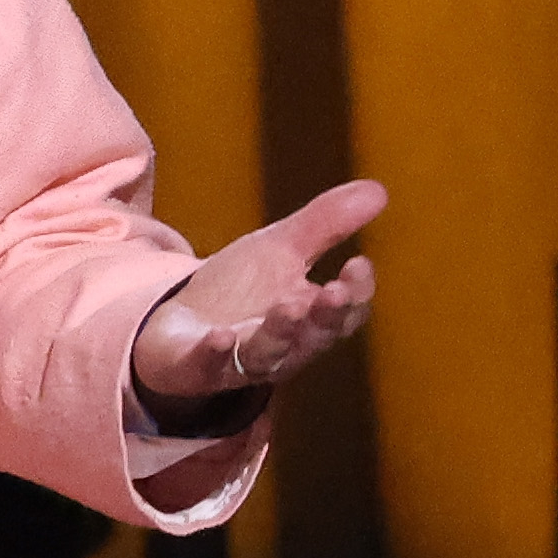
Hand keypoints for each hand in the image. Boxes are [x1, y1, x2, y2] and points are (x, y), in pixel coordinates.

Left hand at [131, 178, 385, 402]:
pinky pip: (209, 365)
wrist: (178, 327)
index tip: (359, 262)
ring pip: (267, 354)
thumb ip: (325, 223)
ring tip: (289, 306)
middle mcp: (285, 348)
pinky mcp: (199, 368)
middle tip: (335, 292)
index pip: (346, 312)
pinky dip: (215, 353)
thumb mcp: (280, 249)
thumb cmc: (239, 291)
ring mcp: (241, 361)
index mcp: (311, 319)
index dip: (356, 292)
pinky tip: (219, 337)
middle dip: (326, 316)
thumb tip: (379, 189)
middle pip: (314, 337)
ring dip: (280, 333)